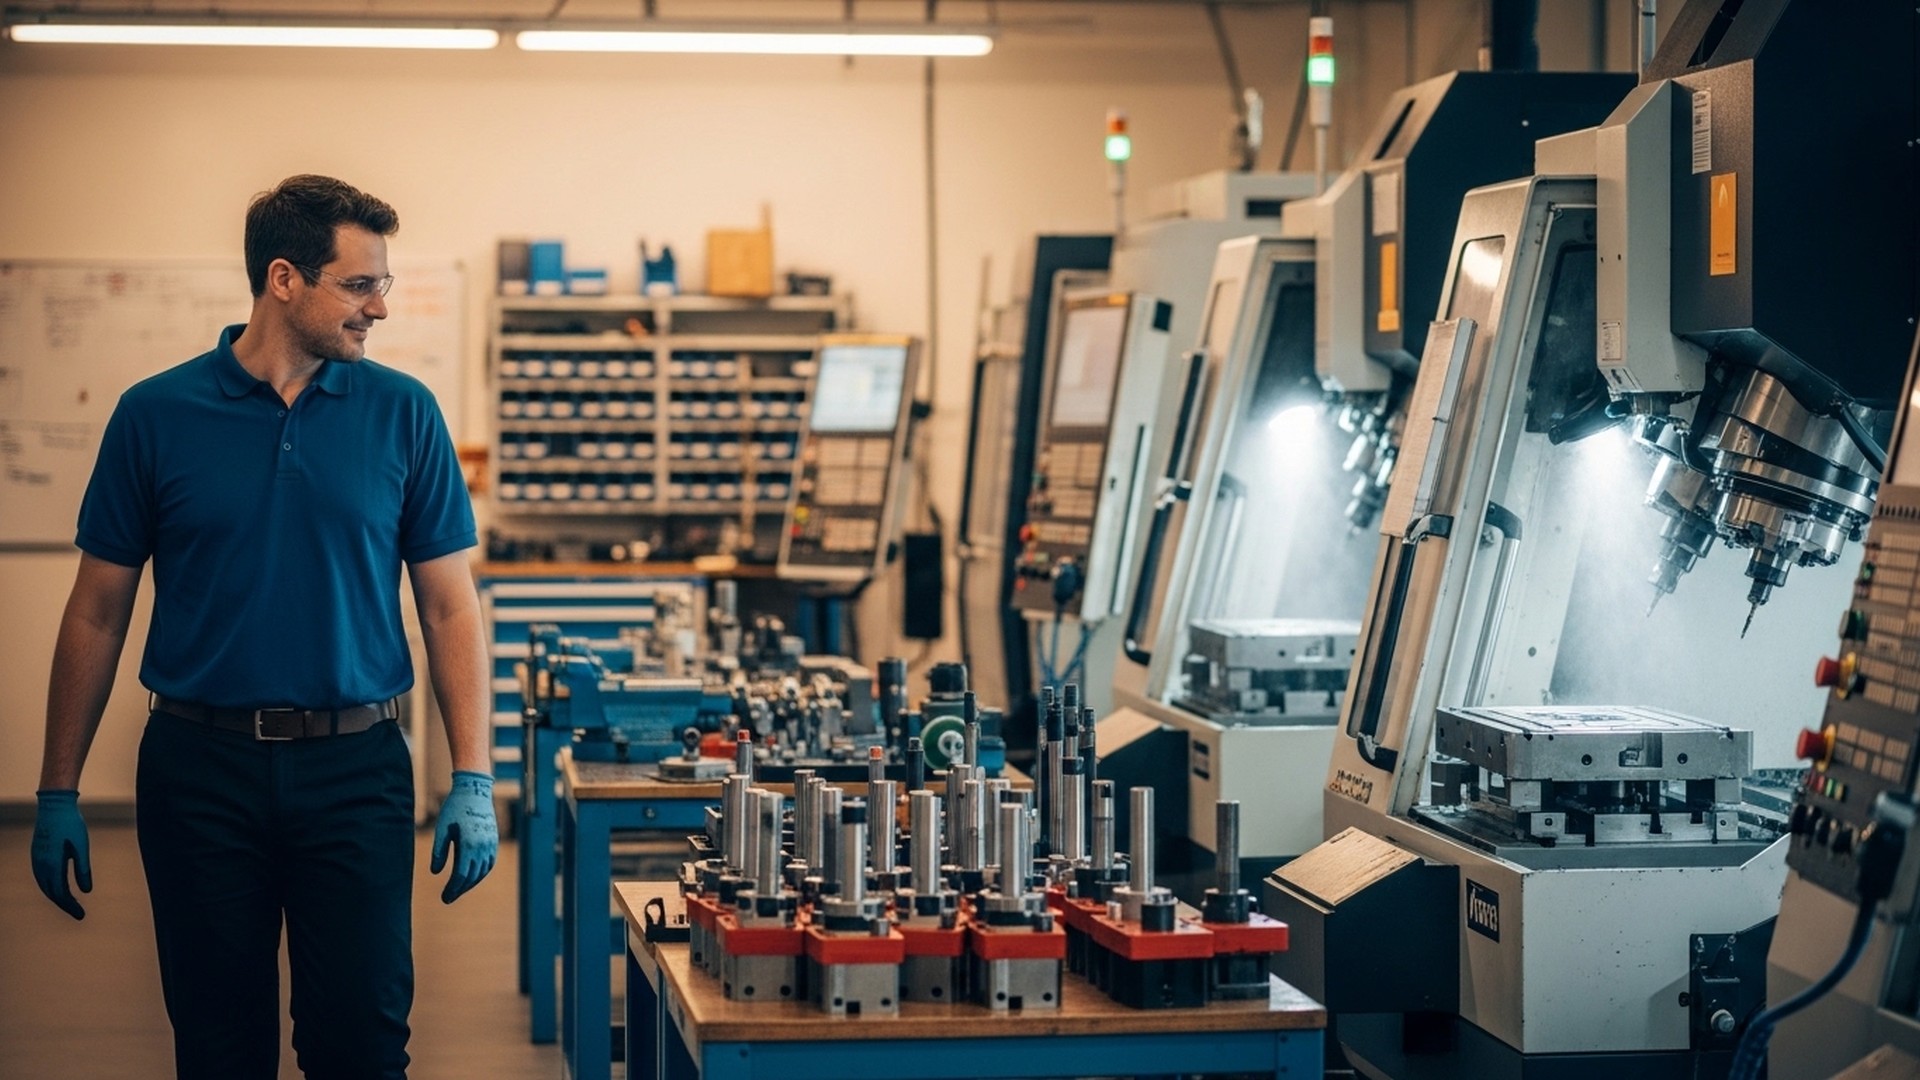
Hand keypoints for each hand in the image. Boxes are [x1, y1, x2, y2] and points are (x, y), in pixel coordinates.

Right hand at [31, 789, 90, 919]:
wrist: (54, 805)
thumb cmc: (71, 824)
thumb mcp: (81, 846)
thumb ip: (83, 869)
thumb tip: (87, 891)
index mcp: (51, 864)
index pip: (60, 893)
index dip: (70, 906)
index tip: (81, 915)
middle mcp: (40, 864)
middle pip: (51, 892)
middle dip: (64, 904)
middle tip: (79, 913)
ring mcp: (36, 859)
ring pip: (44, 885)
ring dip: (56, 896)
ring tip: (70, 904)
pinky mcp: (37, 854)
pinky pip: (42, 876)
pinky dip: (50, 886)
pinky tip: (58, 888)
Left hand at [431, 770, 496, 903]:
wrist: (475, 790)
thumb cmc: (455, 808)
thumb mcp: (442, 829)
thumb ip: (439, 851)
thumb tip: (436, 872)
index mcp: (469, 844)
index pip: (461, 874)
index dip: (452, 888)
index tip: (444, 898)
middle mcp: (483, 846)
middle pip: (472, 876)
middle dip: (459, 889)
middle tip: (447, 898)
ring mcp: (490, 843)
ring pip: (482, 871)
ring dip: (471, 883)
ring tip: (459, 889)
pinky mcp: (493, 840)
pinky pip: (489, 863)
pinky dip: (481, 873)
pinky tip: (472, 876)